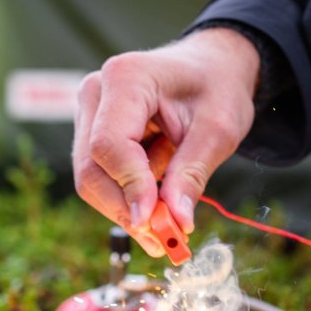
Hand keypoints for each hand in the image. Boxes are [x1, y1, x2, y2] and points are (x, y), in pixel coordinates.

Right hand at [72, 28, 259, 256]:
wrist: (211, 68)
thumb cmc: (217, 88)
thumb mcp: (219, 130)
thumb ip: (192, 174)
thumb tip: (177, 222)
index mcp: (126, 78)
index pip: (110, 145)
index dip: (130, 188)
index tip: (157, 223)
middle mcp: (96, 93)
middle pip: (91, 168)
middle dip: (125, 210)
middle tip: (164, 242)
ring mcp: (90, 114)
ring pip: (93, 179)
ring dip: (130, 208)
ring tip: (172, 219)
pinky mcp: (94, 134)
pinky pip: (103, 178)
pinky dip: (131, 199)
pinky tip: (162, 197)